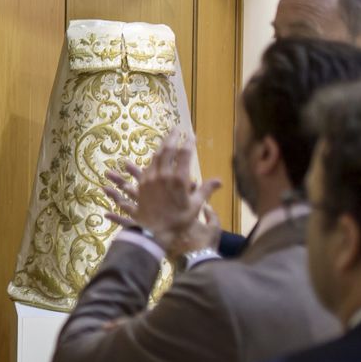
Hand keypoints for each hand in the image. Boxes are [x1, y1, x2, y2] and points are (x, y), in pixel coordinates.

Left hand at [103, 129, 222, 258]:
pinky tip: (150, 158)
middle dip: (172, 137)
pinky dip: (152, 160)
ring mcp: (150, 180)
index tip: (191, 135)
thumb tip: (219, 181)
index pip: (184, 155)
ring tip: (165, 139)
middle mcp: (163, 176)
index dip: (188, 143)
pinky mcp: (141, 185)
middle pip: (167, 150)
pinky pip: (146, 167)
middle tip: (176, 128)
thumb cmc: (180, 221)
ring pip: (154, 157)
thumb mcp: (196, 206)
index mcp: (178, 179)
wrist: (156, 233)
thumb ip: (206, 190)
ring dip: (160, 146)